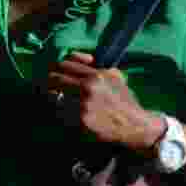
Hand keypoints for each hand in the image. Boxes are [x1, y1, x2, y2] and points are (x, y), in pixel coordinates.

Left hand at [46, 52, 165, 152]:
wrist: (135, 125)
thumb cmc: (124, 100)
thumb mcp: (116, 77)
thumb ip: (98, 67)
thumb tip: (81, 60)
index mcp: (96, 75)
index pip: (64, 64)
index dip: (58, 67)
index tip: (57, 72)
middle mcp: (88, 88)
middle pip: (55, 78)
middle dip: (51, 81)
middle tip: (52, 86)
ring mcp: (83, 105)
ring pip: (54, 95)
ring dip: (54, 96)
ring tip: (56, 98)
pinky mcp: (81, 121)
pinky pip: (61, 113)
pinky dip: (60, 111)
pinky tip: (64, 112)